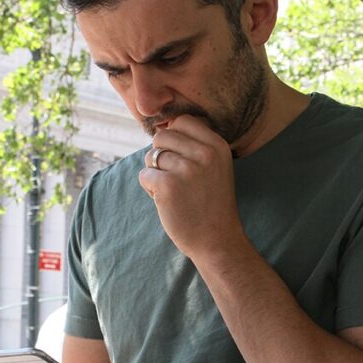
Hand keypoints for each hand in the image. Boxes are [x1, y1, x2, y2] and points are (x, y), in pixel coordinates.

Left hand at [139, 115, 244, 258]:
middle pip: (162, 136)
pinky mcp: (168, 186)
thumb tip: (162, 127)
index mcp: (217, 145)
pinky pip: (144, 175)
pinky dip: (149, 188)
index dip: (173, 137)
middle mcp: (204, 153)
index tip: (178, 157)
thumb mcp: (215, 166)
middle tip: (173, 177)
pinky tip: (165, 201)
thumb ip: (195, 145)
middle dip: (160, 155)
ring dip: (154, 173)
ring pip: (151, 156)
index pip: (182, 121)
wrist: (217, 240)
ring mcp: (186, 169)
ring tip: (172, 190)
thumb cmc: (211, 203)